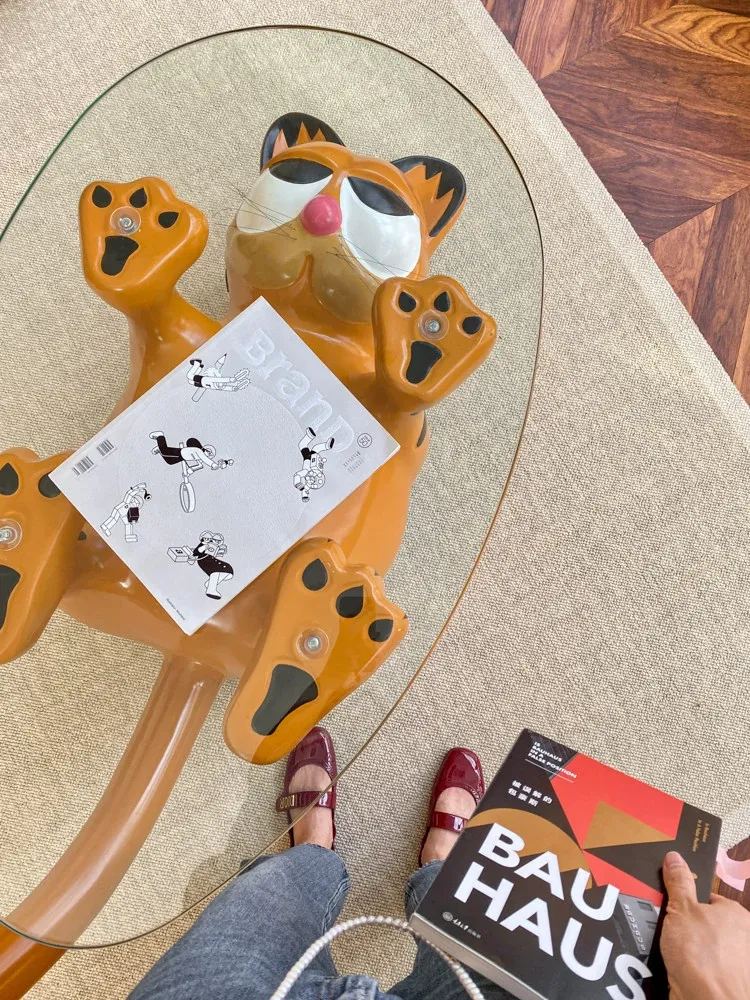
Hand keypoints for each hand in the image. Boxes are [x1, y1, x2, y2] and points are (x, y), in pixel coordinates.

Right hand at [661, 850, 749, 999]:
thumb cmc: (705, 957)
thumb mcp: (683, 908)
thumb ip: (679, 882)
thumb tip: (675, 858)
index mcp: (735, 915)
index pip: (708, 899)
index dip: (685, 900)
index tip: (668, 901)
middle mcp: (738, 939)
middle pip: (701, 922)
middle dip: (679, 924)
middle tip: (661, 924)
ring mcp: (730, 963)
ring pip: (695, 946)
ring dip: (677, 946)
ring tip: (663, 946)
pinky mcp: (716, 981)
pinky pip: (693, 966)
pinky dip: (680, 965)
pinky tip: (669, 964)